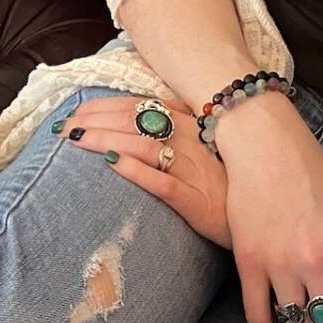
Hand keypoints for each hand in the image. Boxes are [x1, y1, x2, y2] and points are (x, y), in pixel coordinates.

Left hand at [61, 96, 231, 246]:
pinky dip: (136, 170)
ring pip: (143, 145)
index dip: (102, 106)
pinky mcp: (196, 199)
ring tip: (76, 140)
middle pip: (134, 121)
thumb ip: (173, 130)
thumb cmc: (225, 181)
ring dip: (106, 139)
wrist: (260, 216)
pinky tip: (112, 164)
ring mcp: (193, 168)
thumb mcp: (201, 148)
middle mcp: (190, 139)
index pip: (138, 106)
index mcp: (190, 123)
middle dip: (94, 120)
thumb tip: (132, 126)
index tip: (73, 111)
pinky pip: (162, 182)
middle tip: (62, 127)